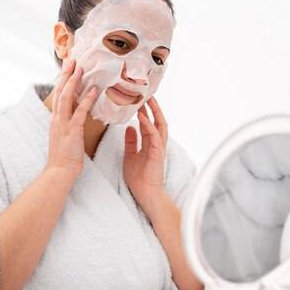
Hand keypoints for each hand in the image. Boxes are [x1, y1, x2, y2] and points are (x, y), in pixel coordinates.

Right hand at [43, 59, 98, 179]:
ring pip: (66, 97)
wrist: (59, 172)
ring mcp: (63, 124)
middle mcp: (56, 118)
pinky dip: (87, 100)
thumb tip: (78, 112)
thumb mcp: (65, 135)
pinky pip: (80, 112)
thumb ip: (69, 122)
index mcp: (55, 119)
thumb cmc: (65, 156)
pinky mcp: (72, 131)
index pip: (58, 94)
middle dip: (66, 74)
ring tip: (81, 68)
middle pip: (60, 90)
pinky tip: (93, 90)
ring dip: (74, 81)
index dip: (63, 79)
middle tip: (72, 59)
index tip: (68, 67)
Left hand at [123, 96, 168, 213]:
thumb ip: (131, 141)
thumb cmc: (139, 178)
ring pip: (160, 126)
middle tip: (146, 95)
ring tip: (147, 101)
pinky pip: (155, 137)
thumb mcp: (130, 156)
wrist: (145, 194)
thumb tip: (129, 127)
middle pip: (157, 121)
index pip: (149, 124)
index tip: (138, 100)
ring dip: (154, 113)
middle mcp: (156, 144)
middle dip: (153, 108)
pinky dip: (149, 126)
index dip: (145, 112)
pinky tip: (142, 118)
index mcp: (150, 144)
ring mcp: (159, 148)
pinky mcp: (158, 154)